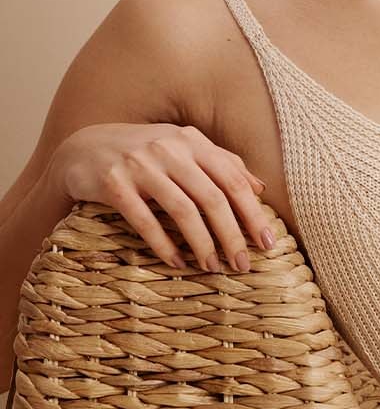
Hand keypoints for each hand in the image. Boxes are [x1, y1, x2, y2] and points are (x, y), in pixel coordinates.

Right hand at [50, 122, 273, 272]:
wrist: (83, 148)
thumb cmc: (144, 153)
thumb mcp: (183, 149)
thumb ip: (221, 163)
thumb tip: (260, 188)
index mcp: (191, 141)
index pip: (233, 179)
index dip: (252, 213)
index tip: (267, 242)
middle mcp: (169, 149)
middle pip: (212, 197)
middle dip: (232, 235)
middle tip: (242, 265)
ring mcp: (140, 165)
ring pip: (182, 210)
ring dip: (202, 244)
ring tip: (212, 268)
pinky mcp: (114, 184)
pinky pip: (144, 220)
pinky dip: (163, 245)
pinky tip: (177, 263)